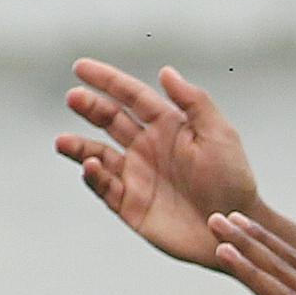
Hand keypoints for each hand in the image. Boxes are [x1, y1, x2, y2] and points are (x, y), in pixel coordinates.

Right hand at [56, 59, 259, 269]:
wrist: (233, 227)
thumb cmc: (233, 179)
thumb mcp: (219, 135)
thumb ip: (193, 102)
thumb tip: (165, 71)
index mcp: (168, 126)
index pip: (132, 97)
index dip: (107, 81)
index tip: (81, 67)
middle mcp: (148, 147)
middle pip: (110, 120)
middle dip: (90, 108)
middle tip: (73, 97)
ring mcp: (137, 176)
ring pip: (98, 154)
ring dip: (79, 147)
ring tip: (62, 141)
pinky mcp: (131, 206)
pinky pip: (105, 187)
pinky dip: (94, 176)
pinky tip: (90, 165)